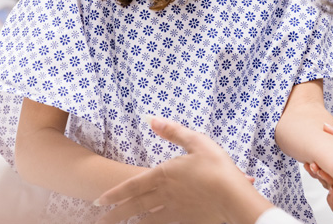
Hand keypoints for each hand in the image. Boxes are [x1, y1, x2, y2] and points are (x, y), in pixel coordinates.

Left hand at [94, 117, 271, 223]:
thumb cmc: (216, 167)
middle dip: (114, 214)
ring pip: (146, 220)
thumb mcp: (196, 141)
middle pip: (134, 207)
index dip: (114, 194)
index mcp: (164, 175)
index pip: (132, 186)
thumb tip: (152, 120)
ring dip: (129, 223)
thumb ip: (173, 131)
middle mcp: (165, 196)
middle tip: (99, 220)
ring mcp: (175, 211)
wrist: (234, 198)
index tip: (98, 202)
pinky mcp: (186, 221)